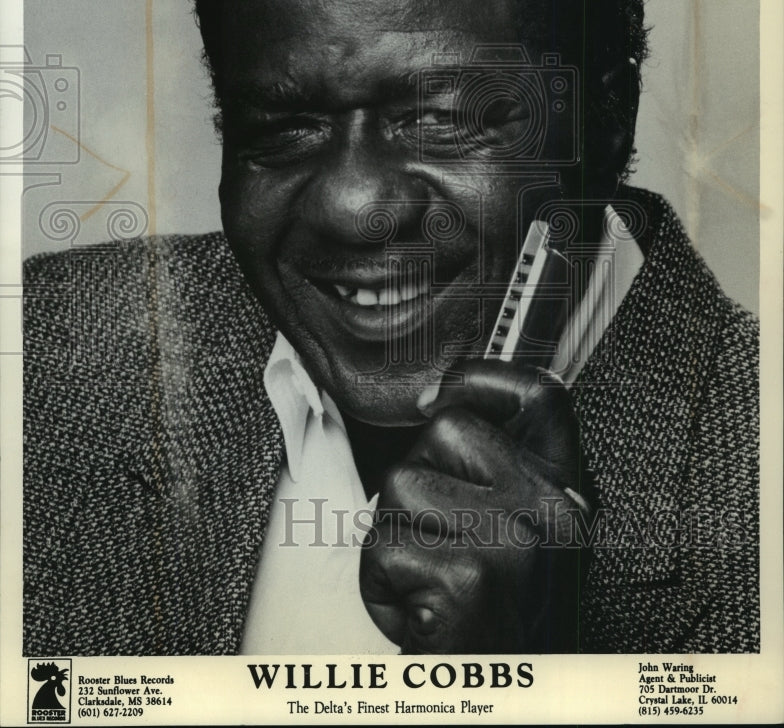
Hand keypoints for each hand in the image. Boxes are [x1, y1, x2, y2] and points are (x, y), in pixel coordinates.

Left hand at [359, 358, 591, 652]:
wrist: (514, 704)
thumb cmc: (502, 622)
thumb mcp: (524, 535)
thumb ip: (499, 471)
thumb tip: (435, 402)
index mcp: (566, 492)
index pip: (539, 395)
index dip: (482, 376)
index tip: (437, 396)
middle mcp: (552, 508)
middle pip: (443, 430)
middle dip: (415, 481)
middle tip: (438, 544)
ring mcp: (515, 539)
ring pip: (401, 484)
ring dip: (394, 538)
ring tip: (430, 583)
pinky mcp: (470, 577)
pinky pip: (385, 545)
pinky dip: (382, 584)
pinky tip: (421, 614)